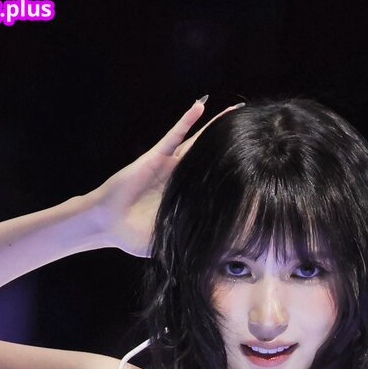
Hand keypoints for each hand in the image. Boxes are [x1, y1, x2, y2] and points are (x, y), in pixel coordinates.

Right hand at [93, 99, 241, 256]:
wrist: (109, 223)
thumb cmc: (134, 236)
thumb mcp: (170, 244)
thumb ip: (190, 247)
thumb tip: (216, 262)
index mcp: (186, 198)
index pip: (215, 183)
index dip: (234, 174)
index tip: (258, 168)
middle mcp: (181, 178)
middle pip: (212, 157)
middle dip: (232, 145)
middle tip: (256, 130)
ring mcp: (170, 165)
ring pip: (198, 141)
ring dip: (216, 126)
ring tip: (237, 110)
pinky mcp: (156, 156)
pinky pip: (174, 135)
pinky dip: (186, 120)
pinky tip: (201, 106)